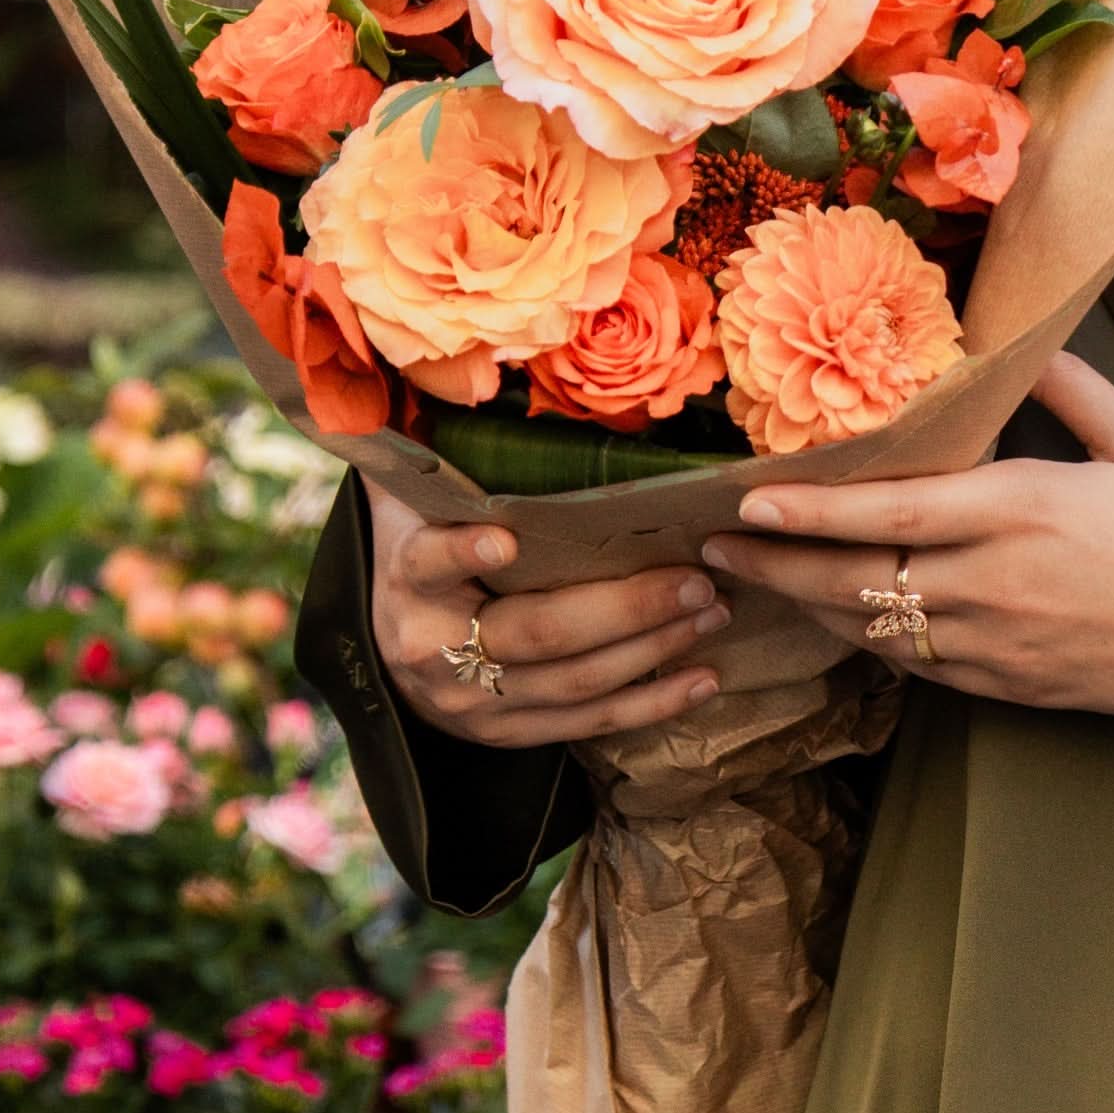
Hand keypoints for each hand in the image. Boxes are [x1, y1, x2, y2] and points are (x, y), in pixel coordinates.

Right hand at [369, 487, 723, 754]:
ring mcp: (472, 704)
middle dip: (623, 608)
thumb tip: (434, 377)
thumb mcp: (415, 504)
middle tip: (692, 578)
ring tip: (712, 611)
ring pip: (575, 681)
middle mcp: (433, 650)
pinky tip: (705, 679)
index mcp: (407, 580)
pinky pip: (591, 724)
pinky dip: (654, 704)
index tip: (503, 538)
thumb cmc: (428, 554)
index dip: (461, 552)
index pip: (428, 562)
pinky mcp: (510, 735)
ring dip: (653, 649)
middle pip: (536, 632)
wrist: (401, 652)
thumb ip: (430, 454)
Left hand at [707, 354, 1113, 732]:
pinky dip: (871, 645)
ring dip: (811, 609)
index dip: (805, 516)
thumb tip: (1020, 342)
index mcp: (1021, 511)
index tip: (745, 506)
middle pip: (856, 584)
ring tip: (757, 584)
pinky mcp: (1015, 687)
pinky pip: (920, 670)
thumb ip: (1069, 390)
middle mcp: (994, 585)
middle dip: (776, 569)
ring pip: (877, 632)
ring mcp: (1000, 646)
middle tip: (713, 554)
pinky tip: (844, 624)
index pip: (885, 515)